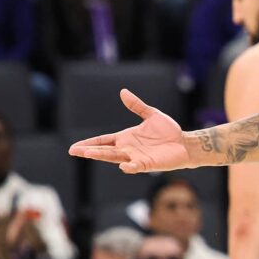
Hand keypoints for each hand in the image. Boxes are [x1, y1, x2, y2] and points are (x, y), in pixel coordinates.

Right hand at [69, 89, 191, 172]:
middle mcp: (128, 149)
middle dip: (90, 150)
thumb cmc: (168, 131)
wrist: (184, 143)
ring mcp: (137, 157)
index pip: (103, 141)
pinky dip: (130, 166)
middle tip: (74, 151)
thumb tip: (123, 92)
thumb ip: (137, 106)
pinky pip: (136, 166)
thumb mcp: (151, 115)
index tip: (74, 147)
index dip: (89, 143)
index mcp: (126, 138)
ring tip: (89, 153)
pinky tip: (123, 165)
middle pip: (105, 150)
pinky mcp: (148, 164)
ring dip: (103, 156)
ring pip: (116, 157)